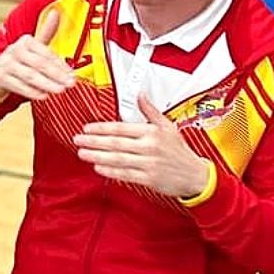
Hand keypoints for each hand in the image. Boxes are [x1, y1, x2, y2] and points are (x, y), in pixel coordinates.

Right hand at [0, 8, 74, 102]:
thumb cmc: (16, 62)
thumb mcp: (31, 47)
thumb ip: (46, 32)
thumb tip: (56, 12)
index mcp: (26, 41)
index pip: (47, 54)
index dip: (61, 65)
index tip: (73, 74)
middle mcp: (15, 50)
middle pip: (39, 64)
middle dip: (56, 75)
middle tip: (70, 83)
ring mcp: (6, 64)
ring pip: (29, 75)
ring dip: (46, 84)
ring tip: (60, 90)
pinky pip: (17, 85)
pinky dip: (31, 92)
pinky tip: (43, 96)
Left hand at [74, 95, 211, 198]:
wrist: (195, 176)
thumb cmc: (180, 152)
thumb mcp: (168, 126)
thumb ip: (150, 111)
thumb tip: (140, 95)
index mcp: (152, 132)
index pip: (122, 128)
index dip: (102, 128)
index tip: (88, 128)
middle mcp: (149, 147)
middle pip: (116, 143)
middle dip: (94, 141)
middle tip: (78, 139)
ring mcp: (148, 164)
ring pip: (118, 158)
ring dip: (97, 155)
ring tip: (83, 153)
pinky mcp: (149, 179)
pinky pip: (125, 174)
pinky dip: (110, 171)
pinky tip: (98, 167)